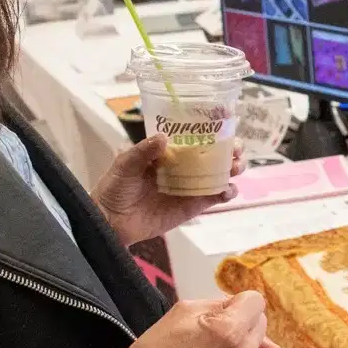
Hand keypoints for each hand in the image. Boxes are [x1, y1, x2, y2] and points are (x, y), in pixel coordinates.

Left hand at [92, 132, 237, 246]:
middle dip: (230, 151)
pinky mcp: (193, 206)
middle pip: (213, 156)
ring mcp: (190, 187)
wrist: (111, 221)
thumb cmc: (114, 188)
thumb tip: (164, 138)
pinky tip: (228, 190)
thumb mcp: (124, 164)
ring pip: (219, 175)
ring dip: (232, 169)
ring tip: (236, 167)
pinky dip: (226, 193)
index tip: (225, 126)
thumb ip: (143, 151)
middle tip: (236, 150)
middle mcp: (183, 168)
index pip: (194, 138)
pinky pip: (214, 198)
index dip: (212, 132)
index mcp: (168, 153)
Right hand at [113, 292, 287, 347]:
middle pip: (259, 320)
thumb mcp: (181, 311)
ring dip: (249, 336)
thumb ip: (216, 304)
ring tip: (228, 341)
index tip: (224, 308)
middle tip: (214, 327)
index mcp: (226, 329)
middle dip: (240, 318)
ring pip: (264, 341)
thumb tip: (236, 304)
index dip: (237, 301)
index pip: (254, 300)